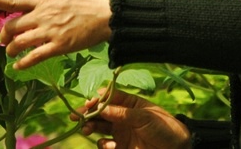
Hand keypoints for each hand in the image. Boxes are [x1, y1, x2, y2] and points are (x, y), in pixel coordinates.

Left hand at [0, 0, 110, 69]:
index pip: (14, 1)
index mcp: (43, 1)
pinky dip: (23, 63)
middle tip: (3, 40)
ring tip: (10, 53)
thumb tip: (40, 6)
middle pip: (12, 27)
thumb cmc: (89, 1)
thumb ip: (49, 3)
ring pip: (19, 43)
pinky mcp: (58, 46)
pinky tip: (18, 66)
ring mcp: (49, 32)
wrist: (105, 13)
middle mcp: (42, 16)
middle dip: (3, 35)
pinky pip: (35, 57)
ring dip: (11, 49)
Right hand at [73, 89, 191, 148]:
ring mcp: (121, 132)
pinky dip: (104, 145)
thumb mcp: (144, 117)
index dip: (96, 99)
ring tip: (86, 129)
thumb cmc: (164, 128)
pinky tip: (111, 146)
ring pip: (98, 127)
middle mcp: (122, 116)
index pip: (109, 97)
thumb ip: (122, 112)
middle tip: (76, 116)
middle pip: (100, 112)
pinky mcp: (121, 147)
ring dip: (90, 127)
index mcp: (130, 103)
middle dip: (87, 113)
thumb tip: (101, 106)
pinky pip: (105, 145)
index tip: (88, 103)